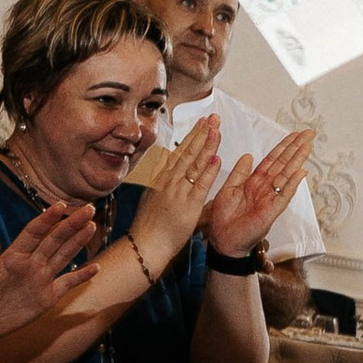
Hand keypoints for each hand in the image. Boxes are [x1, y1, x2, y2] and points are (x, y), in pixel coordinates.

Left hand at [0, 198, 103, 343]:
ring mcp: (41, 280)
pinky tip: (96, 268)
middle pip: (54, 240)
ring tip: (92, 226)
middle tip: (88, 209)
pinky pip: (68, 284)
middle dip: (71, 224)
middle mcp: (30, 264)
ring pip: (64, 256)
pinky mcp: (47, 298)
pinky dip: (82, 277)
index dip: (47, 219)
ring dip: (78, 242)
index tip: (61, 206)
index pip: (33, 233)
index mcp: (12, 257)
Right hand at [132, 114, 222, 268]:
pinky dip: (208, 172)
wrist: (145, 244)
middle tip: (213, 118)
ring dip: (207, 146)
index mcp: (162, 178)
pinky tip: (216, 159)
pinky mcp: (187, 205)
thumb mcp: (152, 193)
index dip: (193, 136)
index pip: (180, 151)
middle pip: (188, 152)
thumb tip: (163, 153)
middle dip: (202, 133)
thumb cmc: (150, 224)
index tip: (203, 122)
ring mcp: (178, 192)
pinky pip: (200, 185)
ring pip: (194, 164)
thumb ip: (159, 172)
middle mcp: (169, 181)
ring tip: (216, 130)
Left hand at [207, 127, 317, 263]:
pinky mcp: (271, 211)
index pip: (272, 160)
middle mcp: (265, 188)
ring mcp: (270, 199)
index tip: (294, 134)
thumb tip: (248, 156)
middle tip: (309, 134)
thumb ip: (239, 173)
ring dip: (297, 161)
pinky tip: (300, 172)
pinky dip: (292, 184)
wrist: (222, 240)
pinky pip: (283, 195)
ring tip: (308, 146)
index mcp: (255, 182)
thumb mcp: (228, 189)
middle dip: (296, 148)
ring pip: (286, 176)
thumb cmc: (224, 219)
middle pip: (283, 164)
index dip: (283, 146)